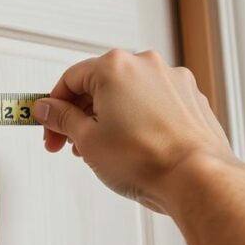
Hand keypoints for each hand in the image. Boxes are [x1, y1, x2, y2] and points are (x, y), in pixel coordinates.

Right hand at [33, 49, 237, 213]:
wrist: (196, 178)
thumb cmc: (147, 160)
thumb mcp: (87, 140)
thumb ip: (62, 118)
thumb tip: (48, 109)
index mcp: (115, 67)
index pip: (70, 80)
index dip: (53, 107)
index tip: (48, 125)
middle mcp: (146, 65)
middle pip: (99, 85)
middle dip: (80, 115)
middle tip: (70, 143)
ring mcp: (173, 80)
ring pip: (128, 94)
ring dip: (109, 118)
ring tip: (103, 151)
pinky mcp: (191, 98)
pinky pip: (153, 104)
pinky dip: (138, 120)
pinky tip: (134, 147)